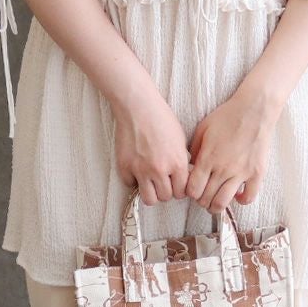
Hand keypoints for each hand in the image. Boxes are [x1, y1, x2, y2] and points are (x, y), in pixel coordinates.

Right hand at [112, 88, 191, 206]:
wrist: (138, 107)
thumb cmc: (161, 119)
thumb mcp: (180, 140)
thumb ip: (181, 161)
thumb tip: (182, 176)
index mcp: (177, 163)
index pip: (181, 192)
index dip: (179, 189)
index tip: (175, 185)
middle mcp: (160, 170)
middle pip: (165, 197)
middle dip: (165, 191)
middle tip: (162, 182)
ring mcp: (141, 170)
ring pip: (149, 199)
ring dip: (151, 192)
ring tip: (150, 182)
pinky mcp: (125, 167)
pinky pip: (130, 185)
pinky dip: (133, 180)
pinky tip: (136, 169)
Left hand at [186, 84, 280, 212]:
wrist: (254, 110)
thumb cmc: (227, 116)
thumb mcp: (203, 129)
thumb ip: (194, 150)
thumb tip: (188, 167)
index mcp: (207, 158)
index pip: (193, 189)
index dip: (190, 193)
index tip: (193, 189)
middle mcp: (223, 169)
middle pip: (206, 199)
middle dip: (201, 200)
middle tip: (203, 195)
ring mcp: (241, 173)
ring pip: (223, 203)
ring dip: (216, 206)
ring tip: (215, 201)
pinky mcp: (256, 173)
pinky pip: (249, 197)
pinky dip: (241, 200)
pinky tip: (237, 195)